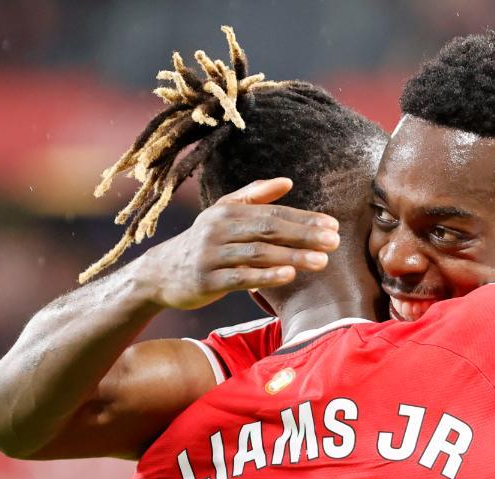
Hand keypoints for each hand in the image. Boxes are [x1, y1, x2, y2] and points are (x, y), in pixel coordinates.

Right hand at [135, 177, 341, 310]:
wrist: (160, 273)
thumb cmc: (204, 243)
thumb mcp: (223, 214)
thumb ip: (255, 196)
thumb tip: (287, 182)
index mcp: (228, 211)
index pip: (272, 213)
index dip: (304, 218)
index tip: (333, 225)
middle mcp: (219, 229)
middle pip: (268, 230)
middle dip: (304, 235)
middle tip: (334, 242)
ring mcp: (212, 255)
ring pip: (258, 253)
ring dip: (292, 256)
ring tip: (322, 261)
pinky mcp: (207, 280)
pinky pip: (241, 277)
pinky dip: (266, 276)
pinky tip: (289, 275)